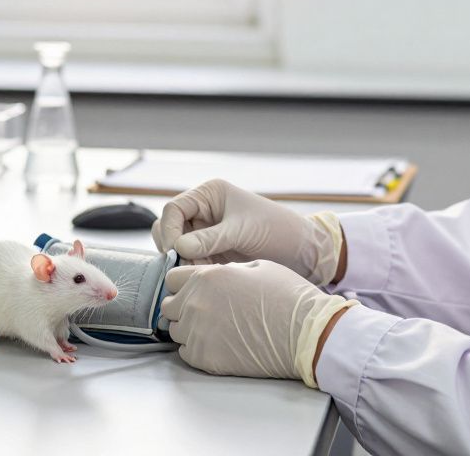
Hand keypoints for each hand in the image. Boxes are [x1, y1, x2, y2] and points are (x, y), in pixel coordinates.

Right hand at [152, 179, 343, 284]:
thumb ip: (210, 238)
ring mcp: (206, 232)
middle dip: (175, 248)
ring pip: (178, 247)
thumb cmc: (276, 229)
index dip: (170, 230)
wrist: (300, 251)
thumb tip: (178, 246)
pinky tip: (211, 274)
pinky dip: (195, 269)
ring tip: (205, 270)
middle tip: (189, 264)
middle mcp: (204, 211)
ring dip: (185, 261)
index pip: (174, 209)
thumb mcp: (242, 231)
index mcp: (210, 194)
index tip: (176, 250)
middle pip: (170, 228)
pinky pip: (191, 260)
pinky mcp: (212, 251)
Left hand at [162, 260, 355, 385]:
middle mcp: (195, 303)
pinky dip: (197, 348)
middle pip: (169, 305)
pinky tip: (219, 343)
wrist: (304, 332)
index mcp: (206, 277)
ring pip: (174, 330)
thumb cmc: (286, 296)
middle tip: (206, 310)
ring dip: (189, 328)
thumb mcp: (255, 267)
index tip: (192, 289)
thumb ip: (224, 270)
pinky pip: (186, 352)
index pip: (171, 278)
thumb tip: (212, 277)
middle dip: (182, 306)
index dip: (182, 283)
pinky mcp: (204, 358)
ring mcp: (197, 333)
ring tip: (215, 328)